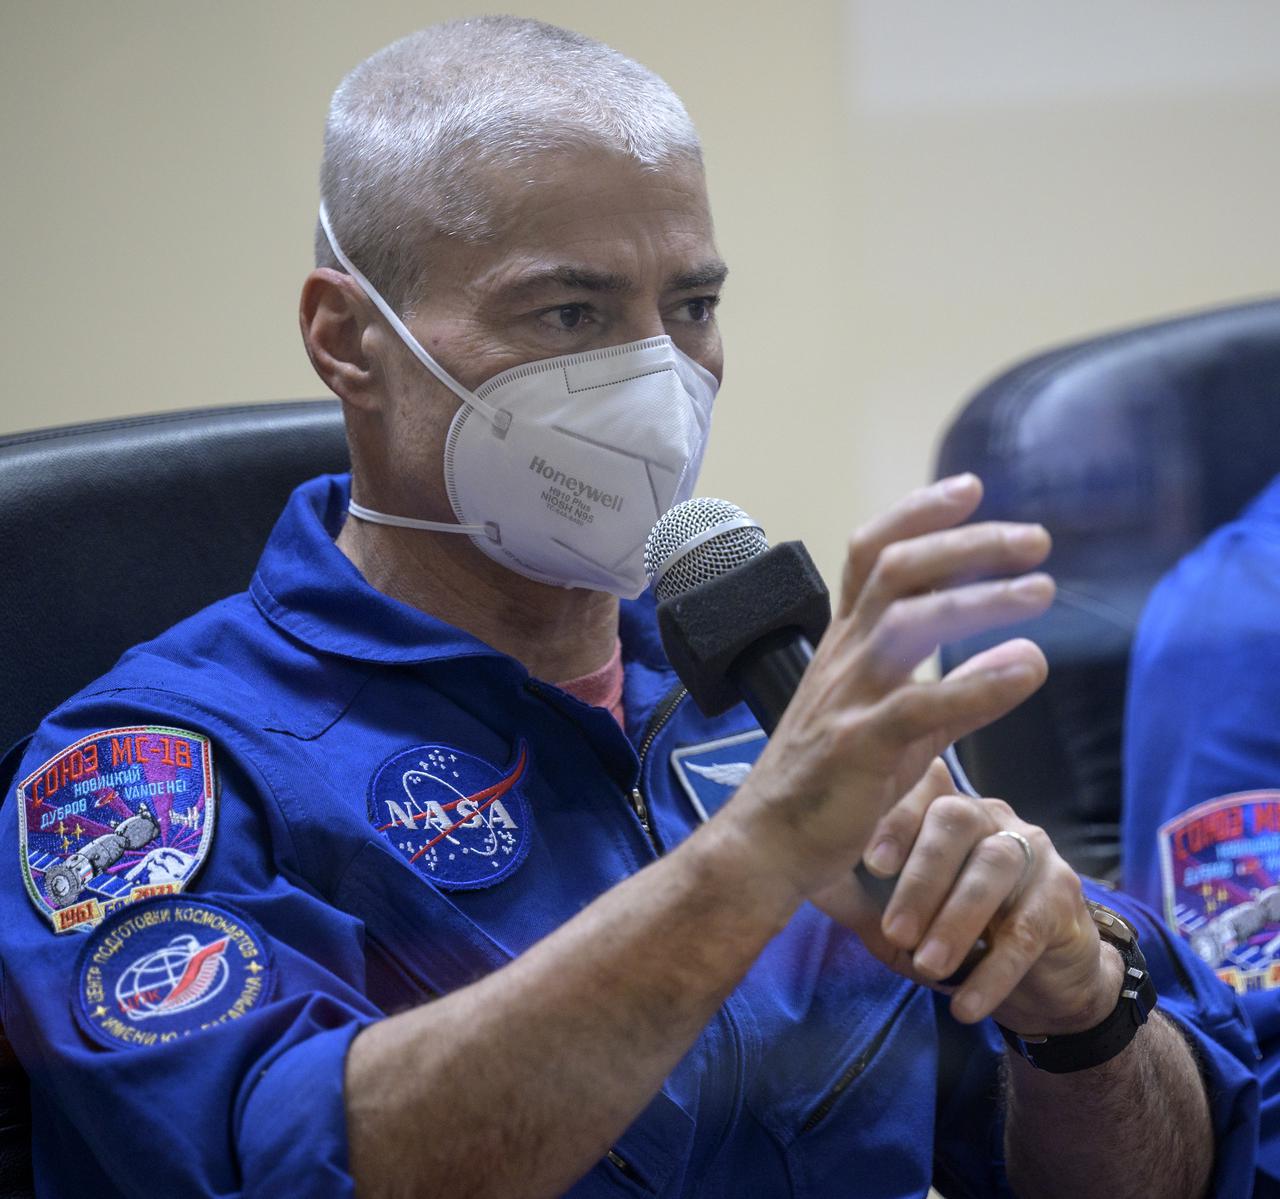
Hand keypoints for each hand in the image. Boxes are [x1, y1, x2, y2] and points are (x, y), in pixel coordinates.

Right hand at [730, 473, 1053, 902]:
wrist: (765, 844)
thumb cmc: (826, 784)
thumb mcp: (888, 721)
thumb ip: (946, 685)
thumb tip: (1020, 654)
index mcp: (845, 645)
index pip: (870, 556)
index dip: (918, 514)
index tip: (970, 489)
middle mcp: (844, 658)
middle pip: (896, 570)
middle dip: (966, 543)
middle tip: (1036, 540)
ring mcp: (849, 698)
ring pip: (907, 622)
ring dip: (979, 598)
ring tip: (1041, 590)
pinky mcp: (860, 747)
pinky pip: (922, 705)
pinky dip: (978, 681)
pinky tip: (1028, 668)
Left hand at [815, 764, 1121, 1035]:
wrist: (1031, 982)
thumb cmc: (948, 936)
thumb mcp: (893, 917)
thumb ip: (853, 894)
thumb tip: (792, 879)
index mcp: (943, 809)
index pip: (919, 791)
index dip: (894, 820)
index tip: (868, 862)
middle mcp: (989, 816)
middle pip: (955, 821)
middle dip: (920, 879)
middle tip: (894, 933)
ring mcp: (1031, 849)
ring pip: (993, 867)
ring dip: (956, 921)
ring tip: (927, 968)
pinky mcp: (1063, 896)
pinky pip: (1028, 928)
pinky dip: (994, 970)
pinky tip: (965, 1004)